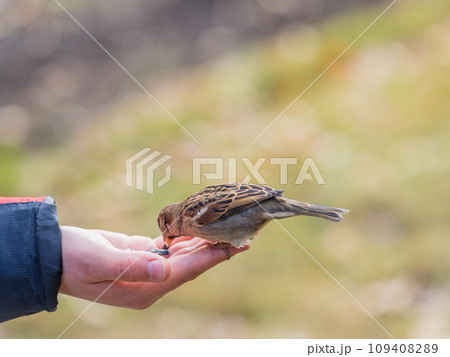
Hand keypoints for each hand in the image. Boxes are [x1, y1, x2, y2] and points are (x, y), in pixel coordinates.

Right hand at [59, 226, 248, 308]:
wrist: (56, 255)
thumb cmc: (75, 259)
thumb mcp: (101, 261)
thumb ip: (133, 265)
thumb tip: (164, 269)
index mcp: (146, 287)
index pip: (187, 270)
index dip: (213, 257)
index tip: (236, 245)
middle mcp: (152, 280)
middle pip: (193, 264)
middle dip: (217, 249)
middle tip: (243, 235)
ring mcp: (149, 269)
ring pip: (185, 255)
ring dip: (206, 243)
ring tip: (229, 231)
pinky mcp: (143, 255)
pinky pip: (172, 247)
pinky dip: (187, 237)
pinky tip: (200, 228)